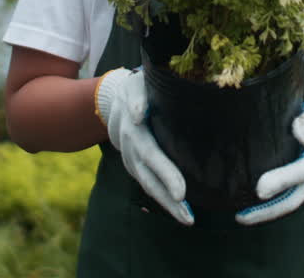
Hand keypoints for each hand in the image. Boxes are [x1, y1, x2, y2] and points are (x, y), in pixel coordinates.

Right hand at [96, 67, 193, 225]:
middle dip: (168, 198)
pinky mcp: (135, 166)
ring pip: (148, 186)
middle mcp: (130, 149)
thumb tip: (139, 114)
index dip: (166, 174)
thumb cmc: (136, 88)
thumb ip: (139, 97)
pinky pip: (149, 184)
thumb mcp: (137, 85)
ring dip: (168, 205)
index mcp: (133, 130)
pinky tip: (181, 211)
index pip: (151, 155)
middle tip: (189, 215)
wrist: (115, 99)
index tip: (181, 193)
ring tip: (189, 219)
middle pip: (149, 178)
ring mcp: (130, 160)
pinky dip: (163, 198)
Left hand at [236, 99, 303, 225]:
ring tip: (240, 218)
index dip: (283, 180)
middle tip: (242, 216)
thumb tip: (300, 136)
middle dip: (269, 209)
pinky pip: (285, 201)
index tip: (259, 189)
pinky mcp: (301, 186)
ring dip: (265, 214)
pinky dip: (269, 208)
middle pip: (294, 198)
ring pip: (289, 204)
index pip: (303, 170)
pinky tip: (248, 211)